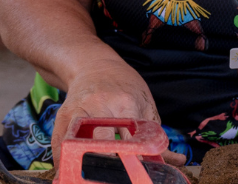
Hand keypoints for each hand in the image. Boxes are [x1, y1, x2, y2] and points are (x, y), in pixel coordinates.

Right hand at [51, 61, 187, 166]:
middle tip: (119, 177)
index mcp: (127, 104)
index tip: (142, 175)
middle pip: (103, 144)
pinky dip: (63, 161)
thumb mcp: (145, 103)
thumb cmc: (124, 87)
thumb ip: (157, 133)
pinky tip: (67, 174)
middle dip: (111, 164)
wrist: (95, 65)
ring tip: (93, 177)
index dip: (137, 161)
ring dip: (84, 164)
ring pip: (78, 144)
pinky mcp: (62, 116)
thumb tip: (177, 161)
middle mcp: (101, 107)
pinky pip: (60, 143)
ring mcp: (79, 111)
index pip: (133, 139)